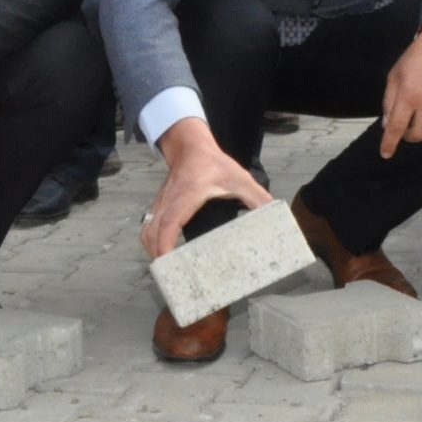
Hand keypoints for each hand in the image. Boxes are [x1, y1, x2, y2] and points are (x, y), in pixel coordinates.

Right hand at [139, 116, 270, 259]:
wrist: (190, 145)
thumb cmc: (213, 163)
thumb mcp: (239, 178)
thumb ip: (257, 197)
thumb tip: (275, 215)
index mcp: (187, 196)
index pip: (170, 221)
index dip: (165, 242)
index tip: (166, 260)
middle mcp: (169, 202)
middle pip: (151, 232)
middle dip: (157, 256)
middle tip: (171, 275)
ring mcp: (161, 204)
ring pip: (147, 231)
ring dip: (152, 250)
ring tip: (168, 268)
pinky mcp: (159, 205)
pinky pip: (150, 226)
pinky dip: (153, 241)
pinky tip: (166, 250)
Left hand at [379, 28, 421, 158]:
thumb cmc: (414, 60)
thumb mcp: (394, 76)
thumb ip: (389, 101)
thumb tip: (387, 125)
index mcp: (408, 94)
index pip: (396, 127)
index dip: (389, 143)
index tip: (385, 154)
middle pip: (419, 135)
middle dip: (410, 136)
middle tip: (407, 128)